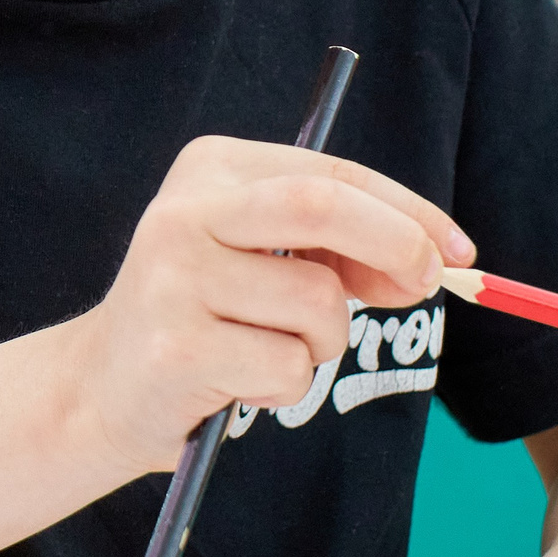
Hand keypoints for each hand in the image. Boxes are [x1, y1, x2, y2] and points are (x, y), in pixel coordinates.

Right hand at [71, 135, 471, 473]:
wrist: (99, 387)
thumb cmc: (202, 317)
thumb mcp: (263, 260)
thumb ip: (338, 248)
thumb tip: (433, 259)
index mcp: (210, 168)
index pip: (331, 173)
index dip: (408, 211)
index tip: (458, 251)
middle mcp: (184, 210)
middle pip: (321, 206)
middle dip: (395, 243)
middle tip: (425, 285)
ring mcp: (174, 277)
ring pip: (315, 304)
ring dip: (323, 343)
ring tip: (270, 352)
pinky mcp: (176, 346)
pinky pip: (287, 366)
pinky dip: (285, 386)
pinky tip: (237, 382)